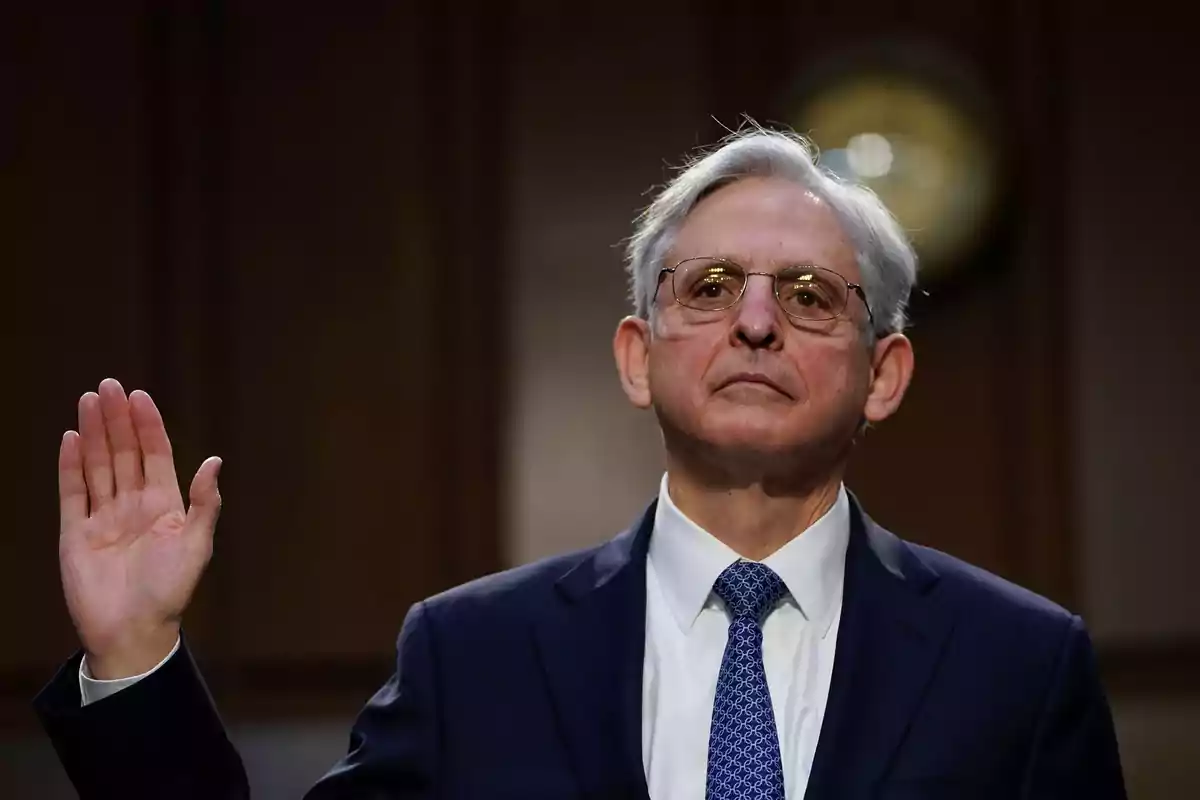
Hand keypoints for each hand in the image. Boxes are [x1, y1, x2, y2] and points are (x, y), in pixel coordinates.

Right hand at [58, 378, 222, 678]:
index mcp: (164, 505)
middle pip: (124, 453)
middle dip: (117, 419)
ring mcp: (103, 517)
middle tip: (109, 385)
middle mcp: (133, 505)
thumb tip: (214, 460)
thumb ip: (205, 503)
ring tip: (89, 400)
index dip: (148, 426)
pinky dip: (71, 466)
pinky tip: (72, 439)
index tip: (140, 396)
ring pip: (98, 465)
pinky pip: (72, 493)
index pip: (155, 455)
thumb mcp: (196, 545)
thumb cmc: (170, 592)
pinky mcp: (75, 533)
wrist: (133, 632)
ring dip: (94, 433)